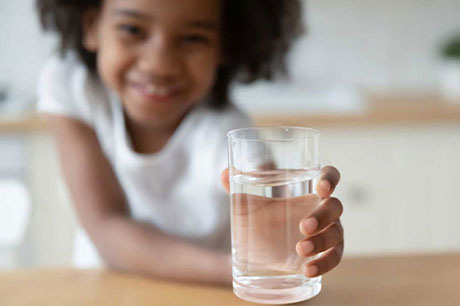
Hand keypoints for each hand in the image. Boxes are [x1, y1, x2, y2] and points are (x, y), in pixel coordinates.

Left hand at [221, 166, 343, 277]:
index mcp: (309, 193)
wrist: (259, 252)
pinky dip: (323, 264)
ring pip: (337, 234)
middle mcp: (323, 211)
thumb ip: (236, 188)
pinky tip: (308, 269)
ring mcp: (328, 234)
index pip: (329, 177)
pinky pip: (333, 259)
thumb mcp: (248, 206)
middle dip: (322, 216)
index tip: (321, 186)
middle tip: (302, 227)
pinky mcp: (324, 256)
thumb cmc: (261, 221)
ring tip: (300, 250)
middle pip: (335, 207)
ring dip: (322, 242)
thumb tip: (224, 172)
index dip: (330, 178)